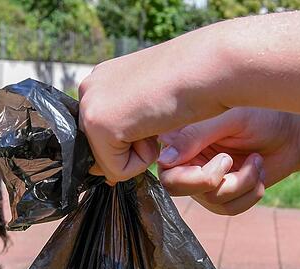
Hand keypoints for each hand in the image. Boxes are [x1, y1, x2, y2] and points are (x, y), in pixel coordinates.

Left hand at [78, 26, 229, 182]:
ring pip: (107, 163)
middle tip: (157, 117)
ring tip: (158, 120)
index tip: (155, 117)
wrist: (210, 67)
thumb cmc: (194, 82)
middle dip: (132, 148)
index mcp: (101, 81)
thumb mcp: (150, 101)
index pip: (101, 134)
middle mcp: (88, 89)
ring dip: (139, 153)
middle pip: (99, 151)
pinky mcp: (99, 125)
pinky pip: (117, 171)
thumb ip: (127, 122)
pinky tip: (157, 126)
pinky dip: (143, 161)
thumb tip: (106, 168)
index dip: (131, 140)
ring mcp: (90, 106)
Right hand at [158, 108, 299, 215]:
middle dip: (212, 181)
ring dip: (242, 183)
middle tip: (231, 161)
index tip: (223, 159)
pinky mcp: (225, 197)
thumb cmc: (261, 117)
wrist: (291, 135)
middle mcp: (188, 163)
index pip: (166, 168)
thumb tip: (163, 160)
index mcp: (183, 140)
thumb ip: (196, 135)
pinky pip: (229, 208)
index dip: (187, 173)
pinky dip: (250, 193)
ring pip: (212, 199)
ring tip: (256, 161)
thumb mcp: (229, 120)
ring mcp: (206, 183)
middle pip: (178, 189)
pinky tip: (258, 172)